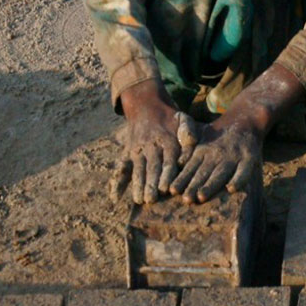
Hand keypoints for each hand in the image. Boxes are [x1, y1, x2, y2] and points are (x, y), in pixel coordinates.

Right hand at [111, 82, 196, 203]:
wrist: (146, 105)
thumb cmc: (171, 119)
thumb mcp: (183, 119)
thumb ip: (188, 131)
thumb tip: (190, 141)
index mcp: (167, 141)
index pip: (168, 161)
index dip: (167, 175)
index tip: (166, 188)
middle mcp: (150, 146)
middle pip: (151, 167)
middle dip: (151, 183)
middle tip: (151, 199)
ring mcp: (137, 150)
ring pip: (137, 169)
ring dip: (137, 185)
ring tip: (138, 200)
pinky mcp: (127, 153)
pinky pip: (121, 167)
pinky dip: (117, 182)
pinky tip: (115, 197)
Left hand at [169, 115, 261, 202]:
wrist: (244, 119)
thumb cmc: (217, 134)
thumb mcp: (200, 137)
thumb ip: (189, 151)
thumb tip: (177, 164)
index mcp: (203, 150)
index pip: (191, 167)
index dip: (182, 179)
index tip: (173, 191)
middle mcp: (217, 154)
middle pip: (204, 172)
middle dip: (194, 186)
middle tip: (186, 199)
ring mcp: (233, 156)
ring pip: (220, 173)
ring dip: (211, 185)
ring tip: (201, 196)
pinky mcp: (249, 158)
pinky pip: (244, 171)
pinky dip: (238, 179)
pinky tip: (232, 189)